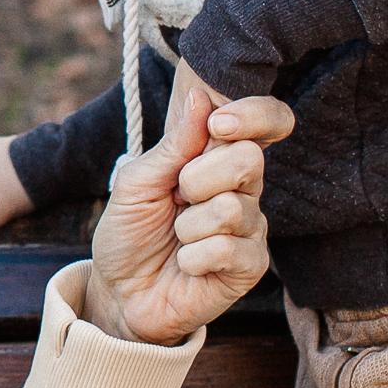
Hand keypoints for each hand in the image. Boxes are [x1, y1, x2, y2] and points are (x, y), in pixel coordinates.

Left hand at [85, 61, 289, 348]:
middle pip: (250, 159)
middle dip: (197, 177)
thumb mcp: (137, 183)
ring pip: (231, 208)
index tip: (219, 124)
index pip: (267, 121)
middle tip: (178, 198)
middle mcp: (244, 188)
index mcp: (220, 158)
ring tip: (177, 238)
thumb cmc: (130, 232)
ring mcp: (251, 227)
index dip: (254, 114)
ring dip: (188, 226)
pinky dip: (194, 257)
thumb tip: (200, 96)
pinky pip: (230, 248)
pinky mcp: (251, 265)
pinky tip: (187, 264)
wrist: (120, 291)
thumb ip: (173, 145)